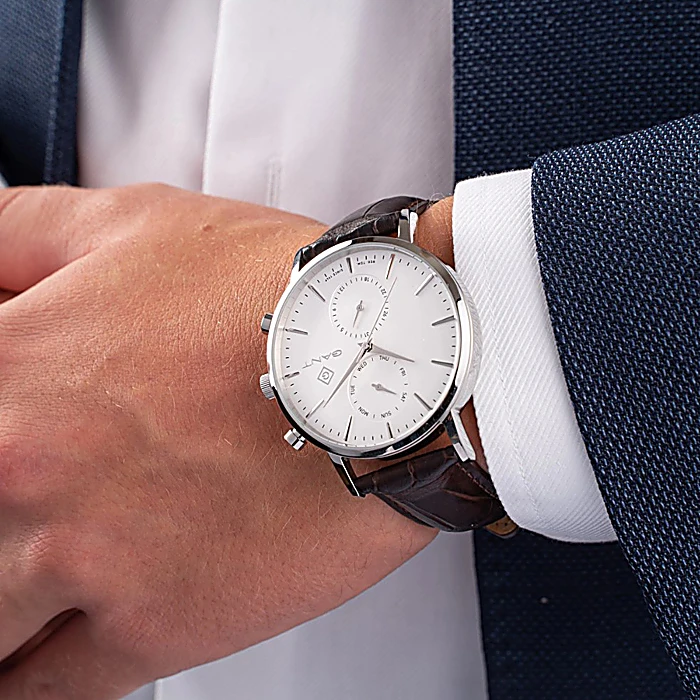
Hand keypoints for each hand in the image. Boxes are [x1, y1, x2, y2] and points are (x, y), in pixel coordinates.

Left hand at [0, 184, 436, 698]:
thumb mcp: (132, 222)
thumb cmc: (272, 294)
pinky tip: (40, 647)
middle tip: (25, 504)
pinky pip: (48, 689)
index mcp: (7, 367)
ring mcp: (86, 558)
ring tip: (22, 589)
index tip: (4, 438)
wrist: (388, 367)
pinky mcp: (158, 624)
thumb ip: (15, 232)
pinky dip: (31, 675)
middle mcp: (21, 470)